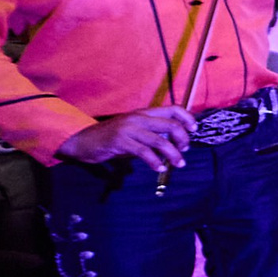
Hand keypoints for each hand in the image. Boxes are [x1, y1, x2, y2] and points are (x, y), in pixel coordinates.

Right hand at [59, 107, 196, 172]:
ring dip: (172, 154)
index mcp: (143, 113)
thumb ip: (152, 132)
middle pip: (170, 124)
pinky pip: (144, 152)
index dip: (187, 118)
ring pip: (160, 140)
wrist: (83, 141)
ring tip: (178, 163)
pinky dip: (155, 161)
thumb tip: (175, 141)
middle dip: (183, 138)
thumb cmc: (111, 138)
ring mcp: (129, 128)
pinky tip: (159, 168)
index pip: (172, 109)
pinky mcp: (120, 141)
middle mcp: (138, 118)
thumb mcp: (134, 130)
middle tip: (185, 150)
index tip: (194, 129)